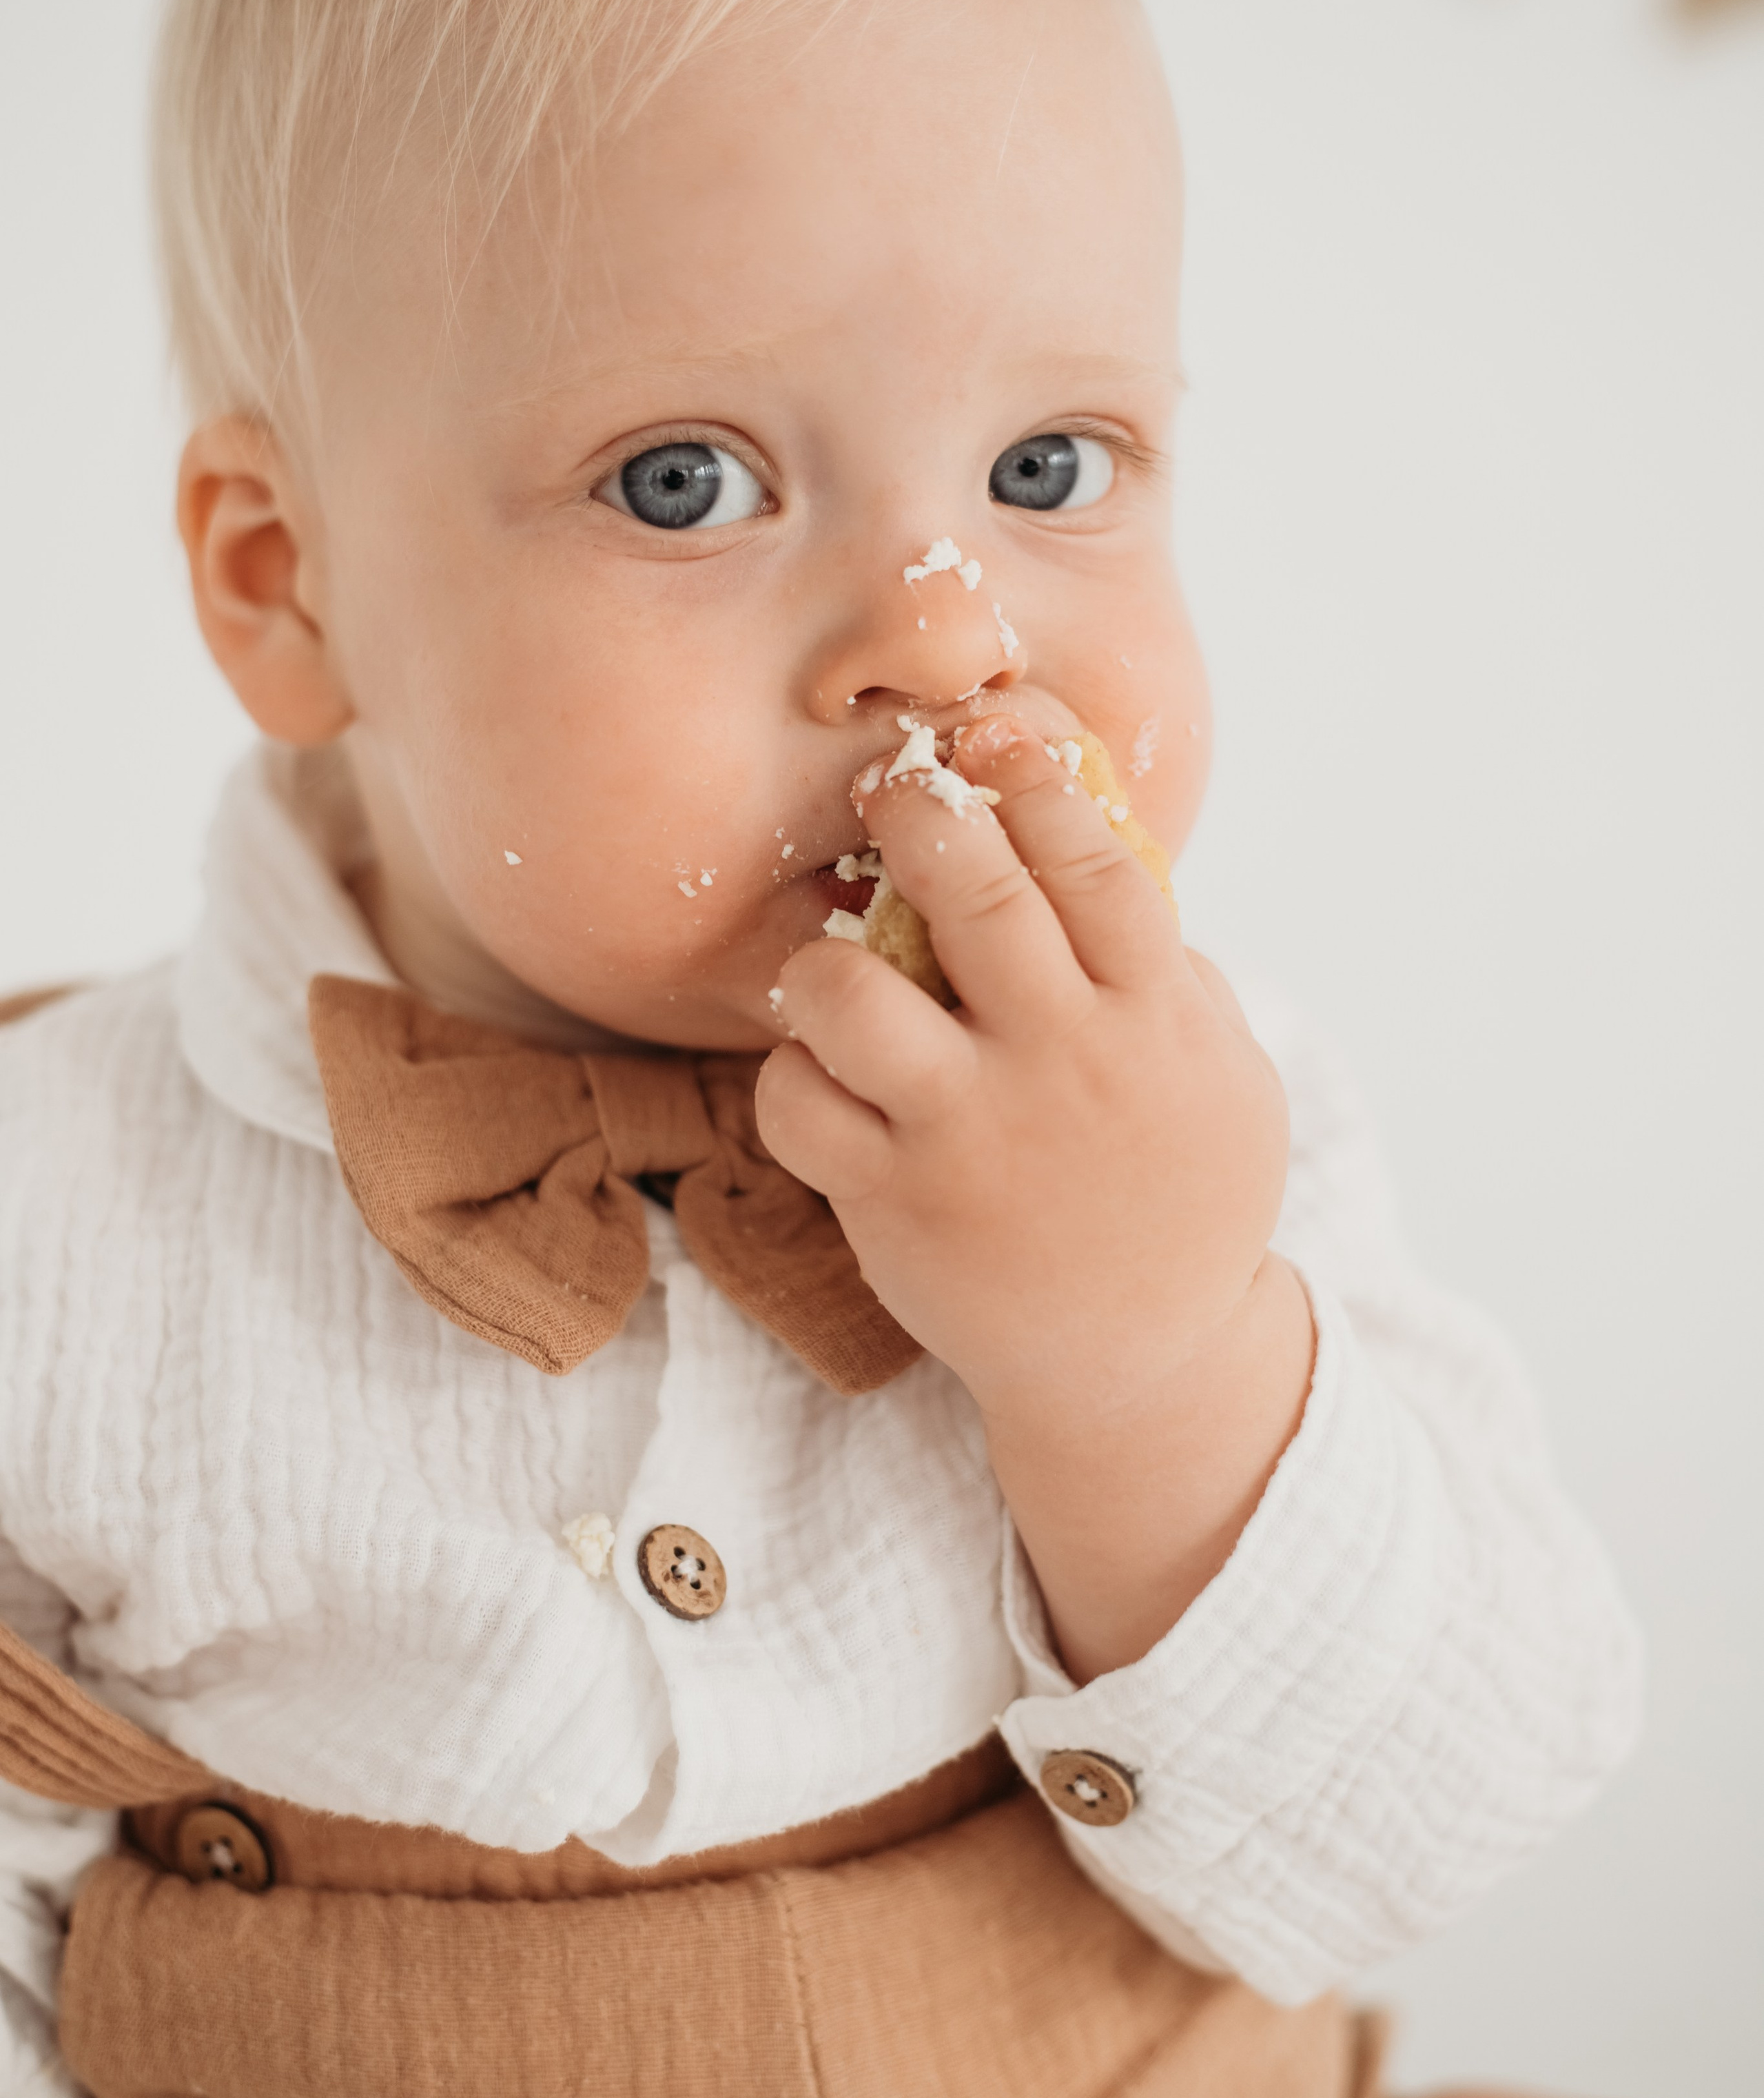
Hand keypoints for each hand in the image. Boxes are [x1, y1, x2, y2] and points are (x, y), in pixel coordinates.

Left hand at [756, 713, 1314, 1678]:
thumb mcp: (1219, 1070)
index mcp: (1154, 1019)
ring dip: (827, 961)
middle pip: (979, 896)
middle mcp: (1064, 1065)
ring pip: (857, 1000)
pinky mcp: (898, 1203)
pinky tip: (821, 1077)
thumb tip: (1093, 850)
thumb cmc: (1181, 1193)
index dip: (1038, 776)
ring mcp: (973, 1136)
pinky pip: (800, 1106)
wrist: (1146, 1365)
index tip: (995, 732)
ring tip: (833, 966)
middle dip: (920, 813)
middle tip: (890, 788)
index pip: (1097, 862)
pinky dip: (793, 1075)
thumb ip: (1166, 969)